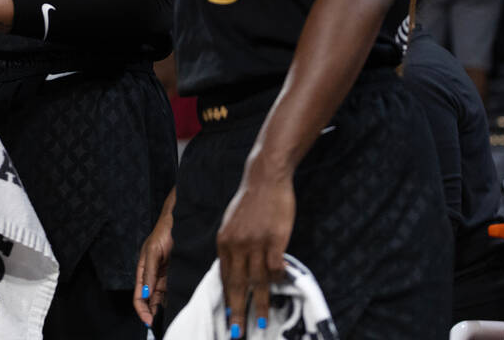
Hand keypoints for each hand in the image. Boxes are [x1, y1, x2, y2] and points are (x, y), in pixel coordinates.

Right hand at [135, 200, 173, 325]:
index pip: (138, 295)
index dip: (142, 309)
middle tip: (156, 325)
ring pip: (157, 298)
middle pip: (147, 299)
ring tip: (164, 321)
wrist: (176, 222)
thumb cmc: (162, 234)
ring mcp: (160, 275)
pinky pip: (167, 291)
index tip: (148, 321)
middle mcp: (150, 275)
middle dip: (150, 312)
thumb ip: (149, 274)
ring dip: (158, 309)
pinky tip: (172, 309)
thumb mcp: (153, 253)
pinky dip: (167, 301)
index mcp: (142, 270)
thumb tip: (145, 294)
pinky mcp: (170, 274)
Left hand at [217, 168, 293, 336]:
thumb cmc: (250, 202)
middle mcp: (236, 245)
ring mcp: (255, 243)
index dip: (226, 299)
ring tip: (260, 323)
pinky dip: (278, 279)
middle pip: (236, 285)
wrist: (265, 179)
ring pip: (257, 281)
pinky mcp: (274, 239)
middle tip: (236, 332)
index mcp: (223, 242)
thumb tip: (234, 271)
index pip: (224, 277)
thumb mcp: (231, 224)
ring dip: (258, 304)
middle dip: (236, 312)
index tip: (226, 318)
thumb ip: (231, 247)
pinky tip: (280, 288)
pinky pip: (275, 267)